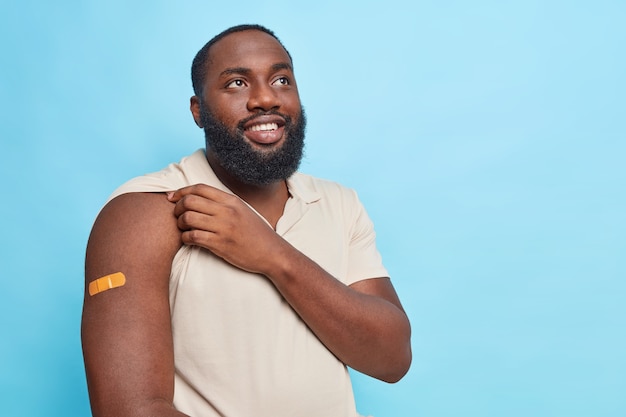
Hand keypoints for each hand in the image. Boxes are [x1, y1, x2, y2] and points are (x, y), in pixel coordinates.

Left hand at [167, 184, 284, 274]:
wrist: (272, 252)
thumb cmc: (256, 233)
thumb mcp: (243, 210)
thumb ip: (223, 204)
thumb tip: (198, 199)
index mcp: (231, 200)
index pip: (199, 188)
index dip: (181, 191)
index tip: (172, 197)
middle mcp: (227, 211)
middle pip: (190, 201)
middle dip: (177, 208)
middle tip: (177, 216)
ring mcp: (223, 228)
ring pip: (188, 218)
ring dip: (180, 224)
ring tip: (184, 229)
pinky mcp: (220, 244)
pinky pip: (193, 237)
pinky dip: (185, 238)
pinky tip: (189, 240)